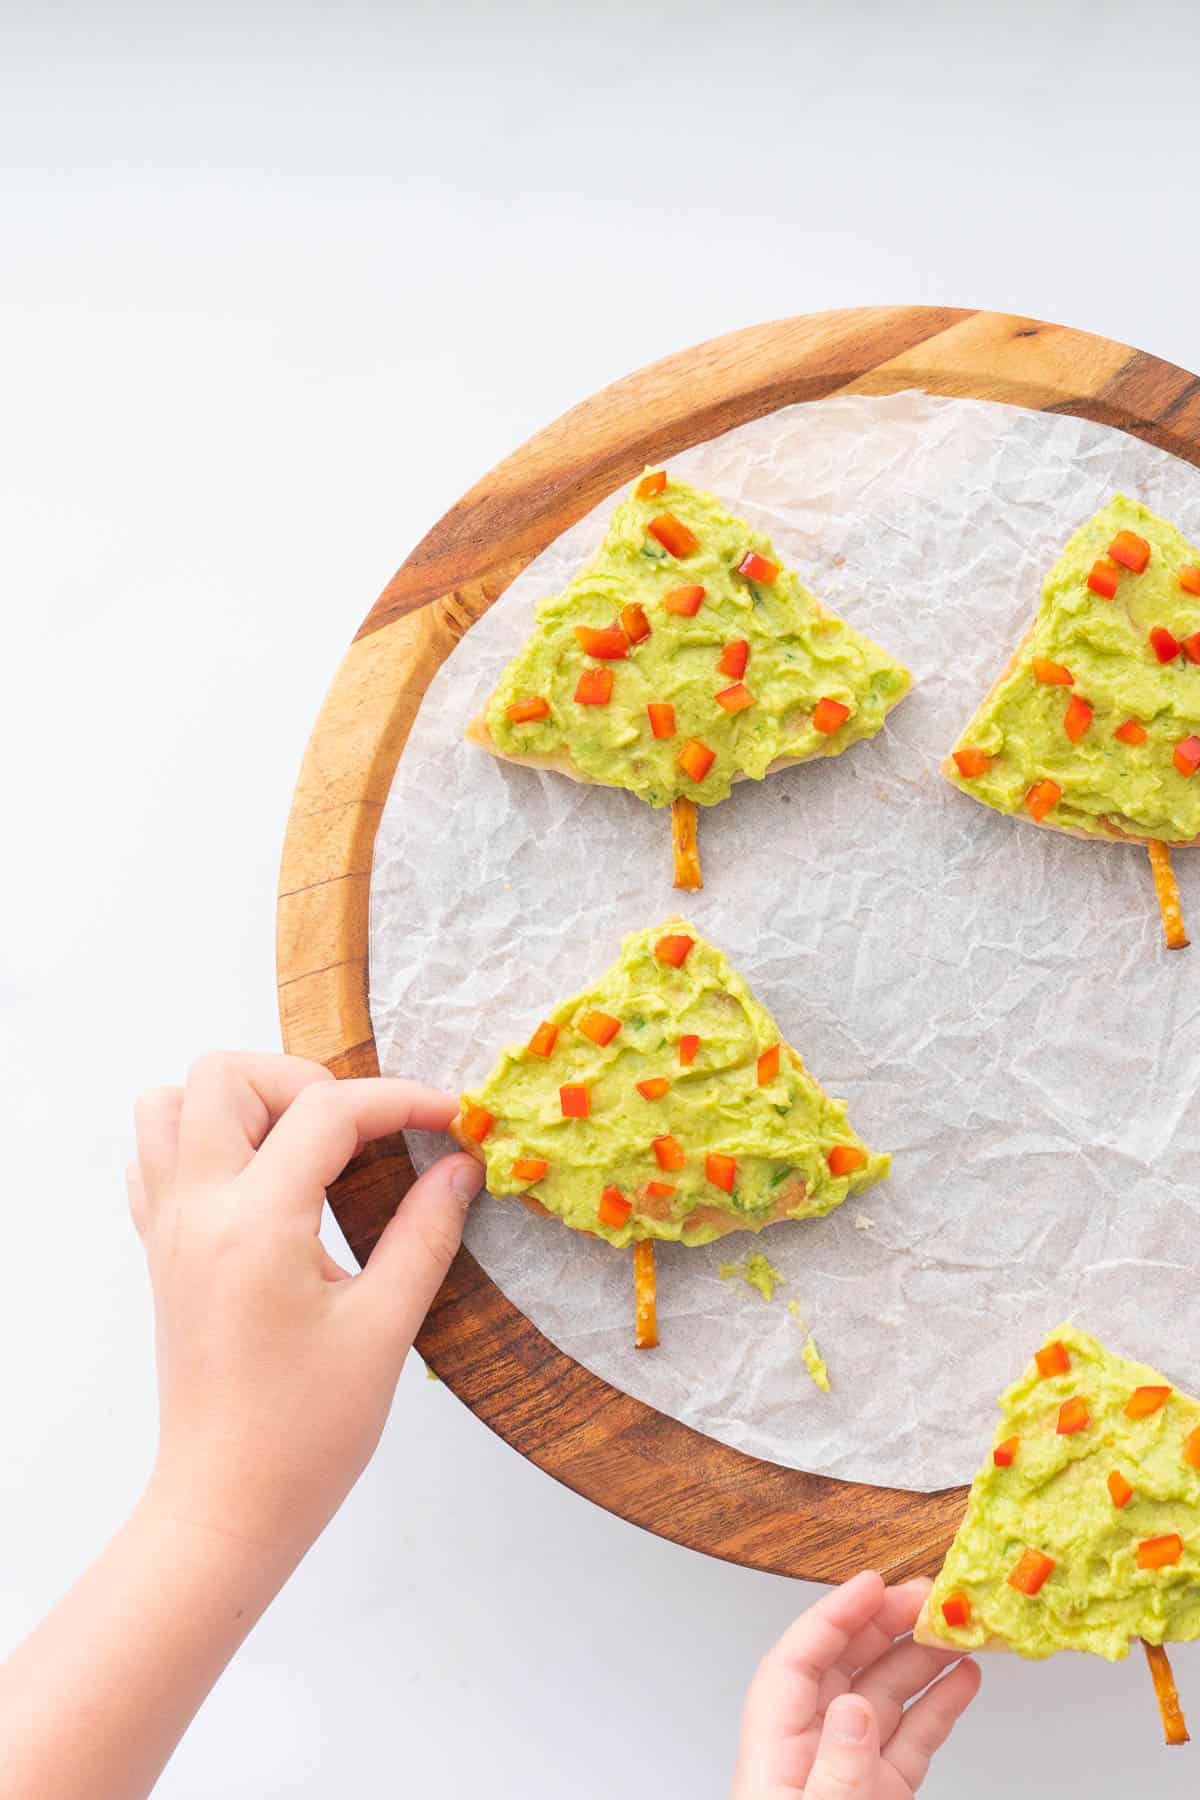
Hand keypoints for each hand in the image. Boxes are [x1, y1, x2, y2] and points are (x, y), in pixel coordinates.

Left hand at [130, 1053, 481, 1555]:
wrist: (227, 1506)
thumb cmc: (307, 1433)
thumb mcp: (385, 1328)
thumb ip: (426, 1233)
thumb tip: (460, 1167)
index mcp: (256, 1224)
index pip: (326, 1111)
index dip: (400, 1101)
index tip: (451, 1119)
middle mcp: (198, 1210)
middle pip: (226, 1075)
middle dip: (305, 1081)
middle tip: (361, 1134)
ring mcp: (169, 1229)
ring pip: (171, 1103)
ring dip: (242, 1102)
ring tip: (304, 1148)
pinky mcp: (162, 1254)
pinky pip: (154, 1158)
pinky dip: (203, 1143)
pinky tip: (260, 1183)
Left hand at [732, 1571, 979, 1797]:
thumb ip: (836, 1767)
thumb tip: (855, 1710)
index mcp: (776, 1746)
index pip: (798, 1660)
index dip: (835, 1615)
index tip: (872, 1584)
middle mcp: (814, 1745)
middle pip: (846, 1664)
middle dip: (887, 1623)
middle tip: (928, 1595)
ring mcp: (851, 1764)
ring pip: (886, 1693)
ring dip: (922, 1657)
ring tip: (957, 1627)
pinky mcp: (883, 1789)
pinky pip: (913, 1735)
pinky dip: (940, 1704)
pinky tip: (963, 1678)